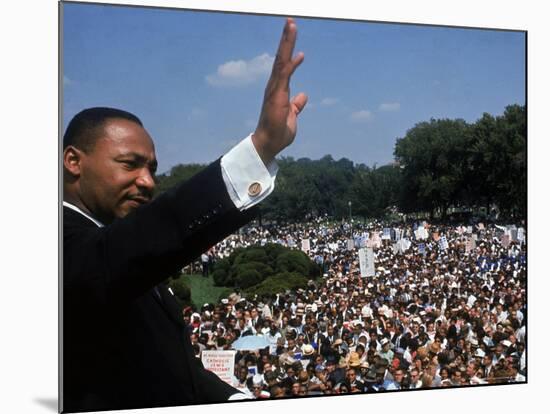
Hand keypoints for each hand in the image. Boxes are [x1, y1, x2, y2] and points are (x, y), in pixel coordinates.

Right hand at [252, 18, 306, 164]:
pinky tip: (298, 53)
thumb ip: (296, 105)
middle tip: (290, 21)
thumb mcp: (292, 116)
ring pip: (281, 61)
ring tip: (291, 26)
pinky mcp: (277, 96)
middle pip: (281, 57)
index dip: (288, 49)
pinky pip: (284, 76)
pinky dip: (290, 63)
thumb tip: (302, 96)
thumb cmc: (278, 132)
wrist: (270, 144)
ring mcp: (274, 90)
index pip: (284, 64)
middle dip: (286, 39)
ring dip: (286, 44)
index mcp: (278, 89)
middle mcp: (275, 86)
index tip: (292, 34)